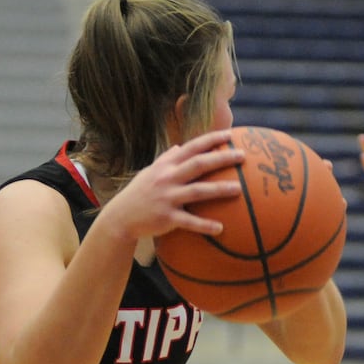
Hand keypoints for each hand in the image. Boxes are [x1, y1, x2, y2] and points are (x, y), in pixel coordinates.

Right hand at [103, 130, 245, 241]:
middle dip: (222, 158)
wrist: (121, 217)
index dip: (211, 139)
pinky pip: (189, 222)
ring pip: (198, 191)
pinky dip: (205, 225)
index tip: (230, 134)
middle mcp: (167, 178)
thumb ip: (167, 158)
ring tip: (239, 189)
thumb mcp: (150, 172)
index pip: (192, 147)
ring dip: (220, 189)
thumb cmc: (139, 193)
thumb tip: (181, 145)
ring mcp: (167, 198)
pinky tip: (221, 229)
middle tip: (243, 155)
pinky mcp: (166, 218)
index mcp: (166, 166)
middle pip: (199, 164)